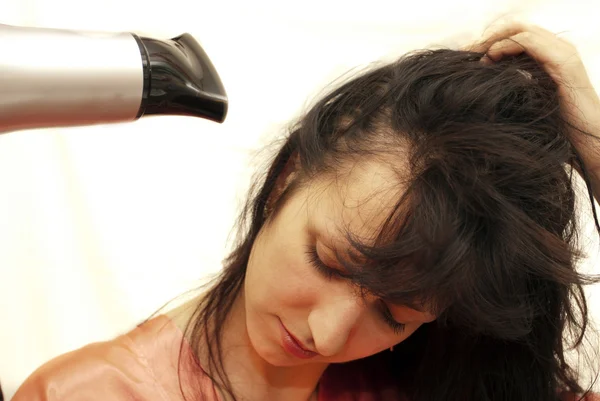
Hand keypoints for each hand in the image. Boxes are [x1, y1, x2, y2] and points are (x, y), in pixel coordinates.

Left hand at [465, 22, 599, 170]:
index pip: (513, 35)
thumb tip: (476, 83)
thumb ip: (508, 86)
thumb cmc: (554, 127)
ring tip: (473, 55)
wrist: (586, 141)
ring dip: (492, 39)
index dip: (487, 41)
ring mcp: (562, 53)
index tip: (464, 56)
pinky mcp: (564, 62)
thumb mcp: (524, 101)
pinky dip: (506, 46)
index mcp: (547, 56)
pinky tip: (490, 59)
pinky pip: (529, 42)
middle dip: (486, 37)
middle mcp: (556, 49)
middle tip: (464, 53)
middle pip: (515, 28)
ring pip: (521, 30)